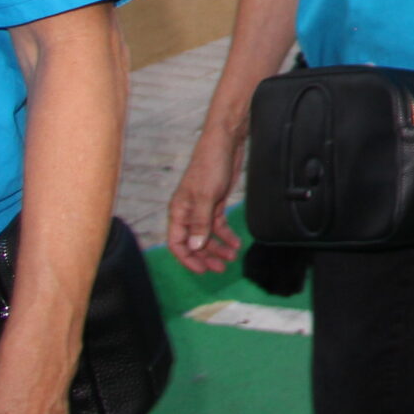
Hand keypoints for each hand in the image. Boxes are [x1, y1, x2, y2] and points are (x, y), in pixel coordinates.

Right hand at [167, 124, 245, 274]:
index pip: (177, 243)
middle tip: (221, 268)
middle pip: (194, 242)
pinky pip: (218, 224)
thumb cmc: (210, 165)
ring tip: (232, 257)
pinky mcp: (216, 202)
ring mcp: (202, 208)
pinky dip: (226, 234)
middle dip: (206, 256)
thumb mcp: (206, 196)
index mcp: (179, 211)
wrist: (225, 143)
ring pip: (207, 235)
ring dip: (218, 247)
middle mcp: (188, 212)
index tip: (202, 270)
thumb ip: (200, 222)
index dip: (188, 259)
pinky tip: (235, 242)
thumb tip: (195, 246)